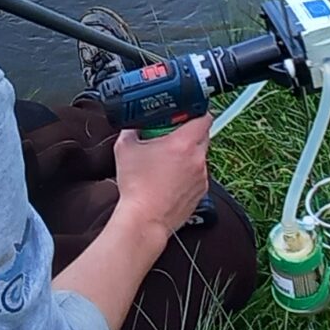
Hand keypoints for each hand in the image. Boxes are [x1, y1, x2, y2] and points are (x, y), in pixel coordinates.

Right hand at [111, 112, 210, 242]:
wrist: (144, 219)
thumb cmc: (137, 188)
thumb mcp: (126, 150)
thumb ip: (130, 131)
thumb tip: (131, 127)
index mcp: (183, 143)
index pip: (204, 117)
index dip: (197, 111)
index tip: (187, 112)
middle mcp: (197, 158)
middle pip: (203, 136)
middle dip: (189, 133)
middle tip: (172, 135)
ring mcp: (201, 177)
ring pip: (200, 157)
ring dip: (188, 155)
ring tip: (167, 161)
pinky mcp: (201, 192)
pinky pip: (198, 175)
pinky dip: (188, 173)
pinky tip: (170, 179)